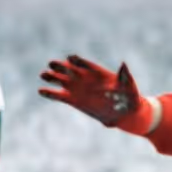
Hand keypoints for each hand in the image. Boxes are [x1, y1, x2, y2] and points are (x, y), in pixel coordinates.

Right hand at [38, 57, 157, 134]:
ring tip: (43, 75)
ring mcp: (78, 89)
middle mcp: (86, 78)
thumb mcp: (130, 85)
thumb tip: (124, 65)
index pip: (85, 64)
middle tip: (51, 64)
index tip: (70, 59)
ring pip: (62, 80)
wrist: (125, 113)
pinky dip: (50, 93)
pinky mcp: (74, 101)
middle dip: (61, 67)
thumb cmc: (130, 97)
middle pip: (70, 70)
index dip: (78, 61)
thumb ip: (125, 75)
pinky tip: (41, 91)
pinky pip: (59, 96)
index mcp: (98, 72)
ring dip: (52, 77)